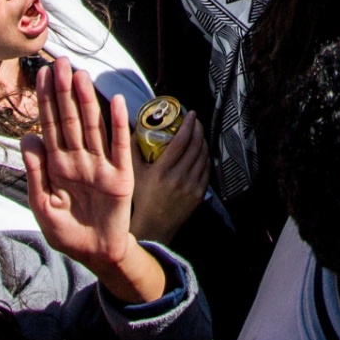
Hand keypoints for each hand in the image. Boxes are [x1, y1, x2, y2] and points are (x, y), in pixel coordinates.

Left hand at [20, 57, 163, 304]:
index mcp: (58, 165)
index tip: (43, 76)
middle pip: (70, 119)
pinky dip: (118, 124)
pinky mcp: (121, 175)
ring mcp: (101, 165)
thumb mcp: (43, 206)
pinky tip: (116, 103)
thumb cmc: (67, 232)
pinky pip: (119, 146)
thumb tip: (27, 137)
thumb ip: (35, 173)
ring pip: (92, 126)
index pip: (50, 126)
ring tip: (81, 75)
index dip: (47, 101)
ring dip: (87, 101)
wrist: (95, 254)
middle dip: (64, 91)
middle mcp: (79, 159)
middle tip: (60, 62)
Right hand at [129, 112, 209, 242]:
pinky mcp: (199, 194)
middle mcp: (178, 178)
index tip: (190, 113)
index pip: (181, 141)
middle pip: (195, 146)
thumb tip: (133, 128)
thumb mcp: (133, 174)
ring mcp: (191, 187)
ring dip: (203, 141)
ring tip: (199, 133)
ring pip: (203, 156)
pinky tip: (202, 151)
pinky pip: (207, 170)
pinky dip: (206, 157)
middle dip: (198, 129)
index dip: (188, 124)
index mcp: (162, 171)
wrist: (154, 226)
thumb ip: (132, 150)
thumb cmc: (141, 198)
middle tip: (196, 121)